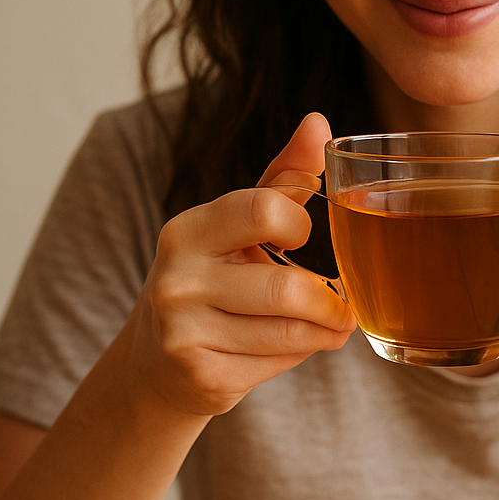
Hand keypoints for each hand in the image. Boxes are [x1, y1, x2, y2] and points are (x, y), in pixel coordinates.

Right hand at [125, 112, 355, 417]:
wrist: (156, 364)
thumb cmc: (212, 280)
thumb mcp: (236, 227)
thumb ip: (282, 177)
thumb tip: (320, 123)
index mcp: (187, 230)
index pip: (265, 211)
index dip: (301, 227)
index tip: (305, 239)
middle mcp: (176, 279)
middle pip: (287, 286)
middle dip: (329, 301)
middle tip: (342, 304)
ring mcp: (183, 332)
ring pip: (290, 331)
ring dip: (323, 331)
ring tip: (327, 326)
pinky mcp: (201, 376)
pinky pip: (278, 363)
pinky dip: (299, 356)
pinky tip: (291, 348)